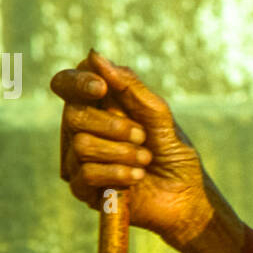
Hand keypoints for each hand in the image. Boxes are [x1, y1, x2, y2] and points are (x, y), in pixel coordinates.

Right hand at [50, 50, 215, 245]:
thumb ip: (129, 86)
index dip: (77, 82)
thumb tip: (94, 56)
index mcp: (97, 108)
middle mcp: (81, 131)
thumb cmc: (173, 154)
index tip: (101, 87)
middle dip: (113, 124)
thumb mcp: (158, 115)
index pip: (66, 84)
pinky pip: (86, 173)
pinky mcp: (84, 190)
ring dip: (121, 151)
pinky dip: (117, 172)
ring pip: (80, 144)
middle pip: (72, 115)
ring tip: (145, 159)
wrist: (186, 197)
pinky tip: (137, 176)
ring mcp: (79, 161)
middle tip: (142, 136)